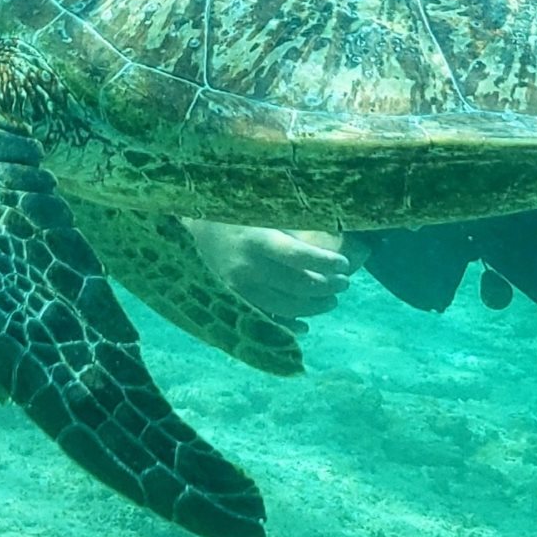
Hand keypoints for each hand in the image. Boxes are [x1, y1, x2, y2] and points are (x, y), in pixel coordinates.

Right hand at [180, 219, 370, 319]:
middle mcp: (247, 267)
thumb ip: (289, 226)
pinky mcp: (234, 301)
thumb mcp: (261, 211)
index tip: (344, 264)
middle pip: (296, 285)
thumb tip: (330, 235)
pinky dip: (288, 324)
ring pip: (286, 307)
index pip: (298, 256)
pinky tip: (305, 325)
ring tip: (331, 299)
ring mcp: (239, 288)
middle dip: (327, 286)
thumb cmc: (234, 213)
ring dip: (314, 306)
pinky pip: (266, 319)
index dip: (325, 262)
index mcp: (256, 240)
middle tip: (344, 283)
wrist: (192, 229)